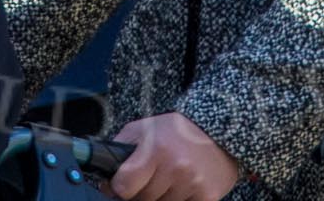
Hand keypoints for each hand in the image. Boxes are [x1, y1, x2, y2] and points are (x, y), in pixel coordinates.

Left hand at [108, 114, 241, 200]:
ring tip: (169, 180)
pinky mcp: (207, 197)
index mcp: (156, 149)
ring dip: (161, 198)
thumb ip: (119, 150)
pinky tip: (182, 188)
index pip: (124, 187)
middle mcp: (175, 168)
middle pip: (142, 200)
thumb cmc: (176, 131)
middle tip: (151, 178)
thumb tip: (104, 182)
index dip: (120, 187)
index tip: (124, 183)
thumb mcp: (143, 129)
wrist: (218, 130)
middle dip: (142, 192)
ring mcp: (192, 184)